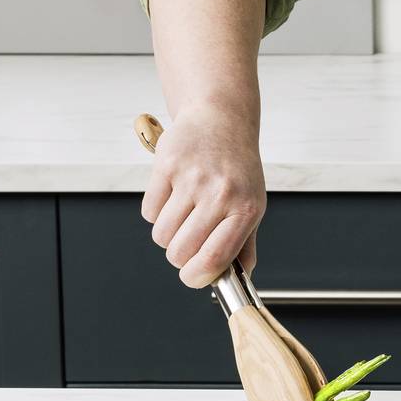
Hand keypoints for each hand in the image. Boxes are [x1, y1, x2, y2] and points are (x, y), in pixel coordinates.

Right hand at [143, 108, 265, 286]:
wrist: (222, 120)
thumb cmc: (236, 169)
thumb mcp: (251, 205)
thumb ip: (244, 245)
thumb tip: (239, 279)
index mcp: (246, 209)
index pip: (214, 259)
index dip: (197, 277)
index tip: (192, 276)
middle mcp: (221, 193)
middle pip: (180, 252)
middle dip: (179, 255)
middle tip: (187, 240)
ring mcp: (192, 178)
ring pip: (161, 235)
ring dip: (167, 233)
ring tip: (182, 213)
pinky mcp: (167, 165)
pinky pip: (149, 212)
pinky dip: (156, 212)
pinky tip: (172, 194)